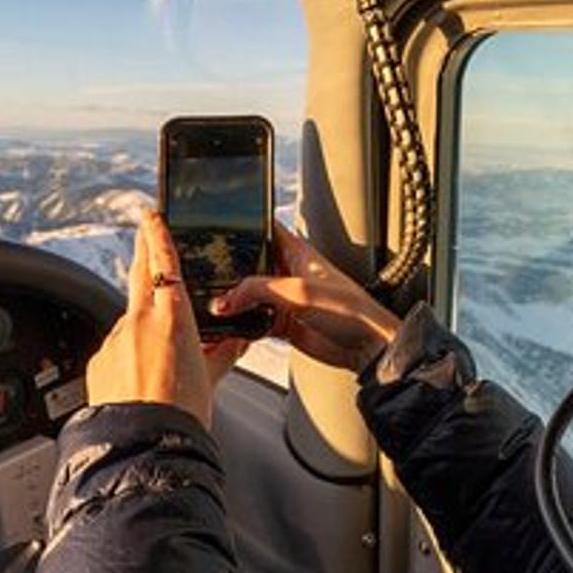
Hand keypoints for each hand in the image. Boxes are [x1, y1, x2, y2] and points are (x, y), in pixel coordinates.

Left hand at [86, 210, 245, 428]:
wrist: (145, 445)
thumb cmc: (181, 414)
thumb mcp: (210, 378)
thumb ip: (223, 353)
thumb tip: (238, 341)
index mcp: (171, 317)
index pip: (164, 264)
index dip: (158, 236)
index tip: (153, 216)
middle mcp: (139, 321)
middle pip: (139, 275)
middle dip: (143, 251)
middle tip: (144, 231)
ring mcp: (115, 341)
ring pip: (130, 321)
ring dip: (142, 327)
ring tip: (158, 355)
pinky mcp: (99, 362)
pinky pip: (116, 350)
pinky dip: (128, 357)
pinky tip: (140, 379)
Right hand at [211, 224, 401, 373]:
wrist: (366, 347)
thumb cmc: (350, 310)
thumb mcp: (300, 291)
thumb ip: (259, 290)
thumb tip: (226, 299)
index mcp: (297, 253)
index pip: (264, 230)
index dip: (243, 226)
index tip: (216, 227)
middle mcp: (288, 273)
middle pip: (250, 264)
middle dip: (229, 269)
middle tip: (206, 273)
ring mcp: (284, 300)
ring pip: (248, 295)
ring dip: (233, 300)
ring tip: (212, 302)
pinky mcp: (282, 324)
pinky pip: (253, 321)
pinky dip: (240, 324)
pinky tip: (228, 325)